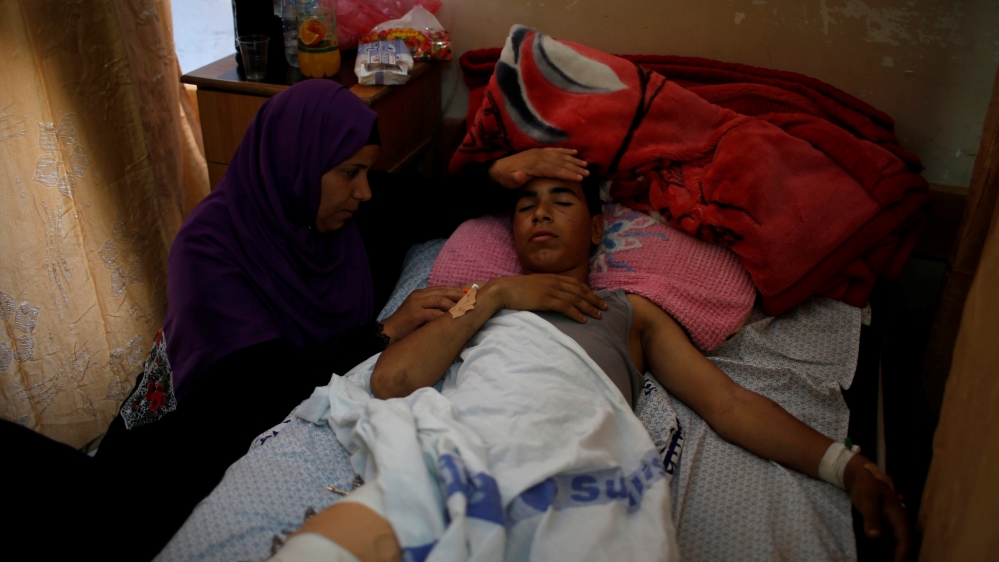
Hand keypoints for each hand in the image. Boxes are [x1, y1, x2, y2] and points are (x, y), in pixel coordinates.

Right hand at [381, 286, 464, 342]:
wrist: (389, 332)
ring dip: (453, 304)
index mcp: (420, 294)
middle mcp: (418, 296)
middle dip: (458, 295)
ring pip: (439, 300)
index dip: (456, 290)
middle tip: (471, 300)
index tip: (469, 294)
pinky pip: (433, 314)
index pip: (441, 289)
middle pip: (442, 292)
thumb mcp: (420, 311)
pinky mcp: (414, 314)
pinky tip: (452, 319)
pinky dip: (444, 316)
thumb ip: (432, 308)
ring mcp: (416, 304)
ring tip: (464, 309)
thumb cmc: (407, 325)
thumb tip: (453, 309)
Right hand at [482, 275, 607, 322]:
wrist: (503, 289)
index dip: (589, 291)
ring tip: (598, 316)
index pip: (576, 283)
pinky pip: (565, 307)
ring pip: (576, 299)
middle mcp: (554, 282)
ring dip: (589, 308)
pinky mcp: (545, 300)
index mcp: (552, 277)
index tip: (597, 298)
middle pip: (580, 291)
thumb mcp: (534, 285)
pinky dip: (576, 314)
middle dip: (594, 299)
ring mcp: (550, 290)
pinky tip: (583, 320)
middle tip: (605, 308)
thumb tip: (553, 296)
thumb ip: (545, 288)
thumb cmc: (516, 289)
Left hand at [488, 148, 589, 189]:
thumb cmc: (506, 178)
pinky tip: (574, 153)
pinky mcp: (539, 151)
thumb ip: (516, 179)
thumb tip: (521, 176)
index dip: (567, 173)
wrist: (499, 168)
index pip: (554, 170)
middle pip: (560, 162)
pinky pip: (554, 150)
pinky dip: (565, 151)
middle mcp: (539, 156)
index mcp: (534, 165)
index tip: (579, 178)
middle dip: (574, 167)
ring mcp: (539, 152)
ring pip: (559, 156)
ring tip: (585, 165)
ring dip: (573, 160)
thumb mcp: (508, 181)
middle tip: (587, 173)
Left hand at [845, 456, 909, 561]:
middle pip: (902, 545)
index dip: (903, 555)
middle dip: (898, 558)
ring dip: (891, 555)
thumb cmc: (867, 487)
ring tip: (881, 561)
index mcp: (899, 517)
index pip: (905, 541)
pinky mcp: (884, 526)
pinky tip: (878, 557)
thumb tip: (875, 537)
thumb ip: (872, 518)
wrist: (862, 477)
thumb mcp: (868, 501)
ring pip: (895, 545)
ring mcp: (892, 525)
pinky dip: (885, 550)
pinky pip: (887, 541)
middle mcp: (898, 524)